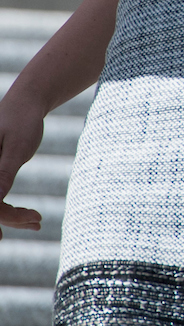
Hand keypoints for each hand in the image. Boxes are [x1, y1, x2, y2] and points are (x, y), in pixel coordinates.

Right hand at [0, 93, 43, 233]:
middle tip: (37, 221)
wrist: (26, 104)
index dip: (3, 215)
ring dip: (12, 218)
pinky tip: (32, 218)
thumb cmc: (22, 120)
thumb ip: (3, 173)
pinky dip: (12, 211)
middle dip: (9, 218)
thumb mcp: (16, 147)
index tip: (27, 219)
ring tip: (37, 221)